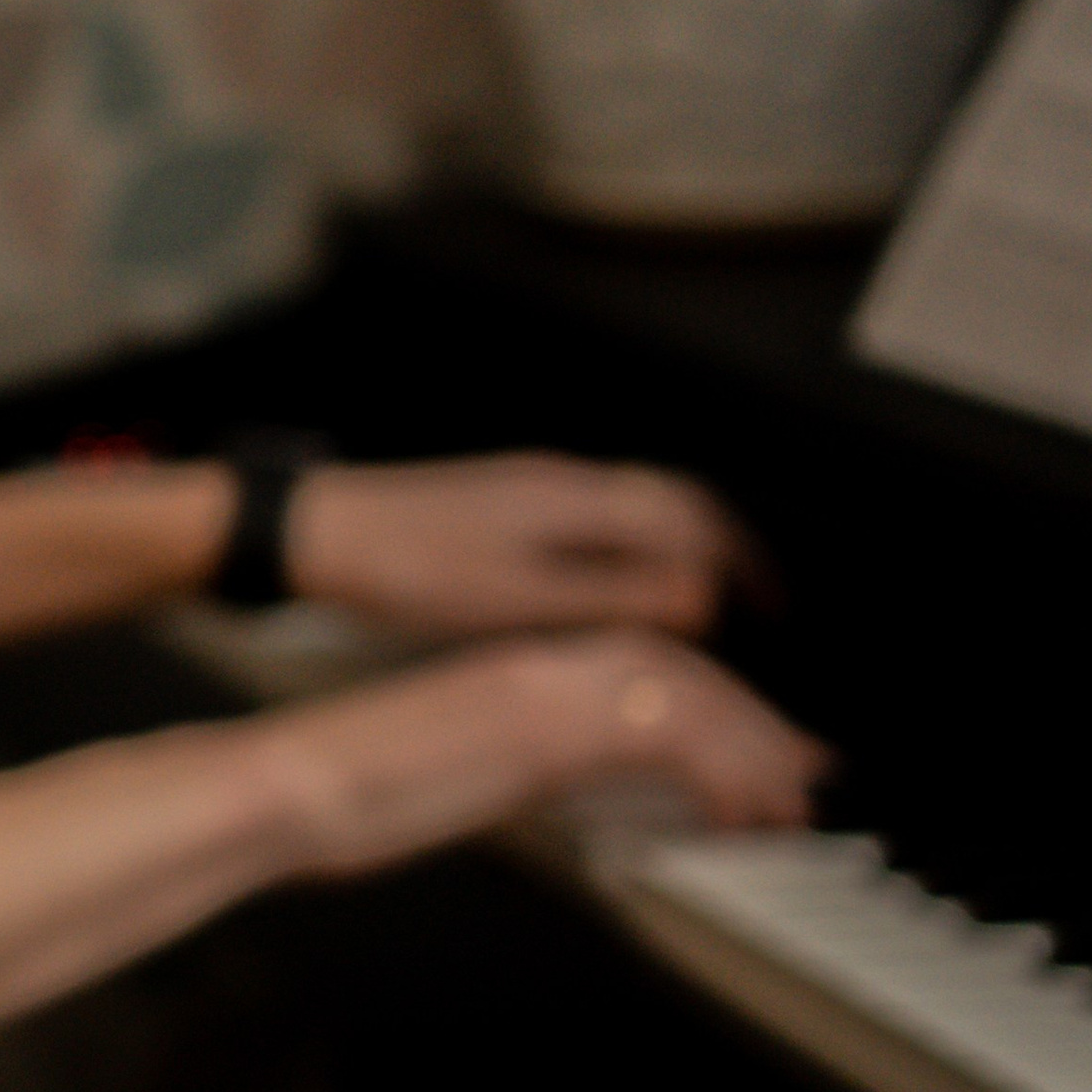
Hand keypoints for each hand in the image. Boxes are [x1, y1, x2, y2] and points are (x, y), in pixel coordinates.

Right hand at [265, 626, 825, 882]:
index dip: (710, 702)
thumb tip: (543, 790)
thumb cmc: (338, 790)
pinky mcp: (540, 729)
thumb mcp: (445, 770)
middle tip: (803, 772)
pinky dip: (718, 773)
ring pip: (685, 695)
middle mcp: (536, 663)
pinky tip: (740, 815)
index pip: (637, 664)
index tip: (753, 747)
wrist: (284, 783)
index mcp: (513, 667)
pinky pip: (661, 737)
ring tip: (786, 803)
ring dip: (750, 749)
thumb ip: (506, 765)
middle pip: (678, 669)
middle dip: (753, 722)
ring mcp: (540, 690)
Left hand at [290, 453, 753, 639]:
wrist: (318, 530)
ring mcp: (532, 487)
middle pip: (673, 503)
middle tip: (756, 605)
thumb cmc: (406, 567)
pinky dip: (632, 550)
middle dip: (724, 551)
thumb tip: (700, 602)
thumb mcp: (515, 598)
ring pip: (635, 507)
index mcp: (576, 500)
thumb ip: (610, 597)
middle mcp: (563, 481)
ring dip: (679, 549)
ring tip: (703, 602)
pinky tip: (620, 587)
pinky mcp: (503, 503)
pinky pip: (597, 517)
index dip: (743, 564)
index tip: (773, 609)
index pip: (692, 518)